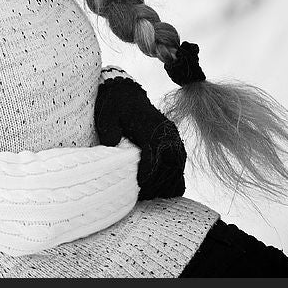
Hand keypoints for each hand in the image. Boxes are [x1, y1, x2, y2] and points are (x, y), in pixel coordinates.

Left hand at [94, 74, 186, 199]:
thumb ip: (110, 131)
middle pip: (169, 167)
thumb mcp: (106, 116)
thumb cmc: (113, 105)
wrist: (124, 91)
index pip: (154, 159)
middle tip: (141, 195)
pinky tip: (162, 188)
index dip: (146, 176)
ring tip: (149, 194)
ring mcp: (172, 136)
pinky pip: (180, 162)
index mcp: (151, 129)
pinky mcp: (173, 139)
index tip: (137, 187)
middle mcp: (166, 133)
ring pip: (178, 167)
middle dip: (156, 184)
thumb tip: (112, 145)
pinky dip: (174, 176)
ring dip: (166, 183)